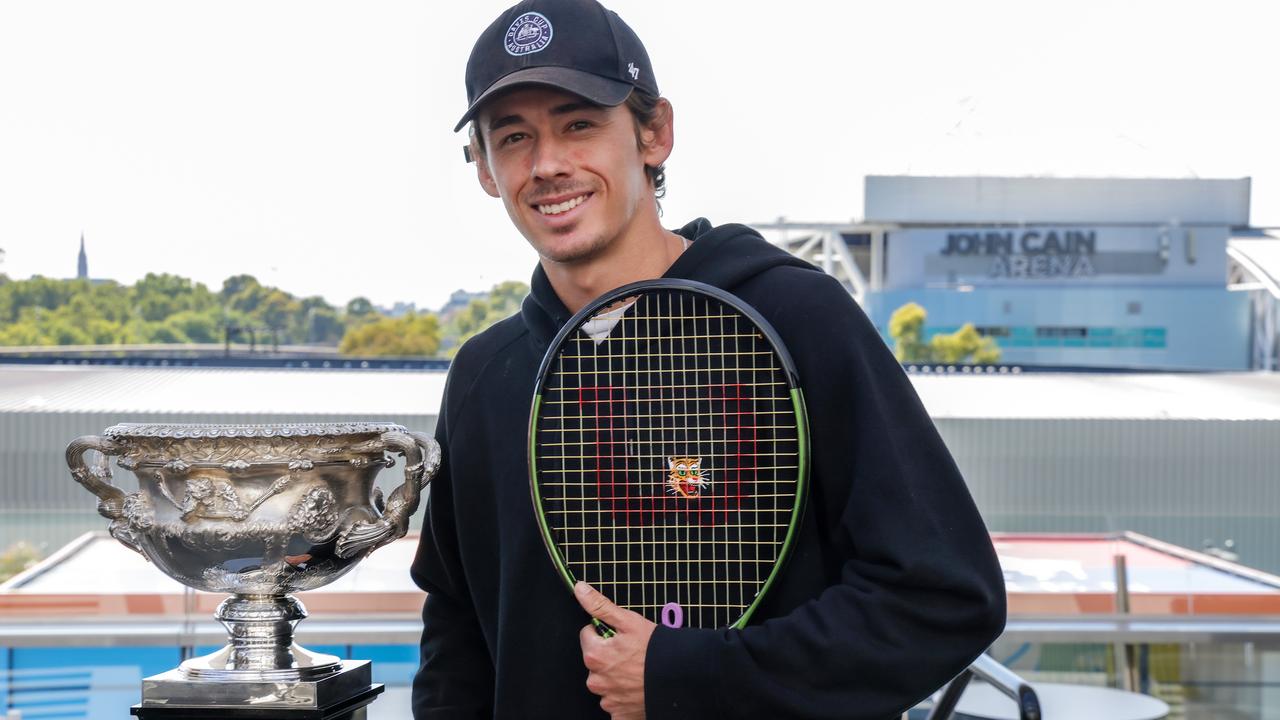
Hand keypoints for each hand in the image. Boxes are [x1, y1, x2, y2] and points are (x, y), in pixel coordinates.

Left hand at [575, 581, 655, 718]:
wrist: (680, 676)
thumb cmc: (655, 649)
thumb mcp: (628, 621)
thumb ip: (600, 606)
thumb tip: (580, 589)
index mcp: (594, 655)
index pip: (587, 636)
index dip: (603, 632)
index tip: (619, 636)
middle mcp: (596, 680)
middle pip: (595, 660)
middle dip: (609, 655)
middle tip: (631, 654)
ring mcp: (607, 699)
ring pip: (604, 682)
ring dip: (615, 676)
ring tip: (636, 671)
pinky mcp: (618, 714)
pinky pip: (614, 704)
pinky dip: (622, 698)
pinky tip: (635, 690)